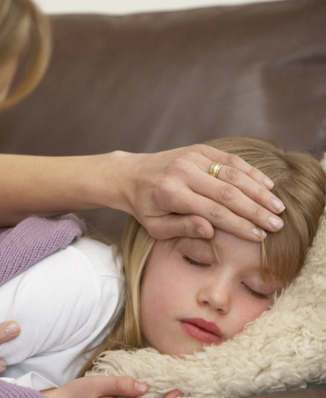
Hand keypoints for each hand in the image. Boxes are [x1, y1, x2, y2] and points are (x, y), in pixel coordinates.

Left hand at [115, 144, 284, 240]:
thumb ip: (183, 228)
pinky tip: (267, 185)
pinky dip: (250, 172)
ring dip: (259, 191)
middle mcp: (182, 172)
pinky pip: (229, 160)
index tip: (259, 236)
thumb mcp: (156, 226)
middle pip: (227, 193)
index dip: (239, 225)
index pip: (213, 212)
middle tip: (277, 224)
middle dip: (255, 210)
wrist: (130, 174)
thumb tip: (211, 231)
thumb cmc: (145, 206)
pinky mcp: (199, 149)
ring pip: (233, 174)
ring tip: (278, 207)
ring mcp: (191, 157)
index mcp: (171, 194)